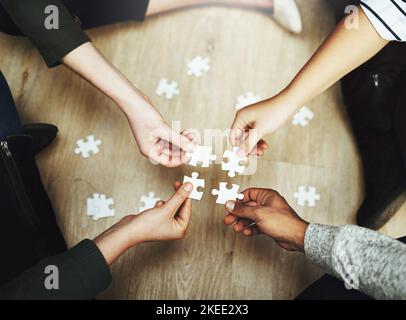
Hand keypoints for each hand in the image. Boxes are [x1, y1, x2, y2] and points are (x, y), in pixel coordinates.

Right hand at [61, 43, 194, 167]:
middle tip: (195, 143)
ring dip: (183, 141)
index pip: (169, 162)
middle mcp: (152, 148)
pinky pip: (170, 137)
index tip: (191, 154)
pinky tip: (186, 132)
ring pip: (173, 145)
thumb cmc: (144, 116)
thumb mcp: (164, 129)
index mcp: (150, 151)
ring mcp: (154, 140)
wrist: (134, 101)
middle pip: (172, 153)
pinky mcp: (157, 132)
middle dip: (184, 148)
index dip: (181, 159)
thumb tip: (192, 148)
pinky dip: (178, 135)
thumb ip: (178, 140)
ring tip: (192, 135)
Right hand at [94, 182, 192, 264]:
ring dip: (167, 202)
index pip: (187, 208)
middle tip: (178, 183)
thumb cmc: (147, 226)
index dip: (187, 194)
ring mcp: (167, 224)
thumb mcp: (166, 209)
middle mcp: (175, 228)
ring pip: (172, 206)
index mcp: (181, 229)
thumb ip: (179, 197)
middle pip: (181, 206)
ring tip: (159, 206)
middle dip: (177, 197)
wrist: (129, 230)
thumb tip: (189, 187)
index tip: (188, 183)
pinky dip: (160, 205)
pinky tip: (154, 208)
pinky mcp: (159, 219)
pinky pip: (165, 208)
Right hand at [224, 188, 308, 251]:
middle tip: (228, 220)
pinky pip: (256, 225)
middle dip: (238, 214)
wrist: (296, 237)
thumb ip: (242, 209)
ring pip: (251, 217)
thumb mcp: (258, 213)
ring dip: (243, 222)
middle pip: (247, 207)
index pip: (248, 194)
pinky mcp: (269, 225)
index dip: (238, 200)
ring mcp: (268, 215)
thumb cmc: (283, 222)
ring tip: (237, 228)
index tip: (229, 206)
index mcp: (266, 195)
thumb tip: (230, 204)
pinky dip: (251, 228)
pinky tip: (247, 232)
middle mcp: (267, 204)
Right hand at [230, 93, 298, 155]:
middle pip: (241, 138)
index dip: (238, 147)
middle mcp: (244, 118)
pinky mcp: (258, 122)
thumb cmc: (273, 114)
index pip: (233, 136)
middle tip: (258, 154)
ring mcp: (251, 120)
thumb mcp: (260, 131)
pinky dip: (259, 140)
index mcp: (240, 117)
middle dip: (249, 147)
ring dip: (255, 145)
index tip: (246, 156)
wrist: (288, 104)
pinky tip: (265, 145)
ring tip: (263, 150)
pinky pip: (255, 134)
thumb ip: (248, 144)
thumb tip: (238, 154)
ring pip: (249, 137)